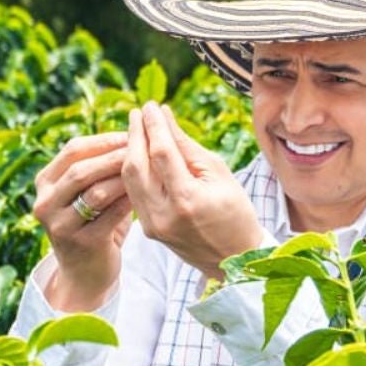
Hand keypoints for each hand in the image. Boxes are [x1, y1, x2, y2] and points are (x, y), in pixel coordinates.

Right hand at [32, 132, 132, 310]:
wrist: (85, 272)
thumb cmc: (92, 222)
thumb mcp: (87, 192)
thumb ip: (99, 166)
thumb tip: (133, 132)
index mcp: (45, 182)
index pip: (73, 149)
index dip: (104, 140)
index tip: (132, 133)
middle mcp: (46, 202)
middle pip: (81, 169)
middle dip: (115, 156)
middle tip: (144, 148)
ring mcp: (60, 225)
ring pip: (95, 192)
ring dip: (125, 179)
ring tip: (150, 169)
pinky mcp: (81, 243)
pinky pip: (110, 216)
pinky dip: (129, 202)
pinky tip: (147, 194)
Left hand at [122, 101, 263, 278]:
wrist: (236, 259)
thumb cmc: (236, 211)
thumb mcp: (219, 173)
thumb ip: (187, 146)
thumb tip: (165, 117)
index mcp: (188, 199)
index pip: (161, 152)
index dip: (154, 125)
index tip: (151, 106)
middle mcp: (165, 214)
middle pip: (137, 165)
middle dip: (136, 134)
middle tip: (140, 113)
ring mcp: (153, 226)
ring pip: (129, 180)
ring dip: (130, 151)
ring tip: (138, 129)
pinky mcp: (148, 231)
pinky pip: (134, 194)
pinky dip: (134, 171)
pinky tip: (140, 154)